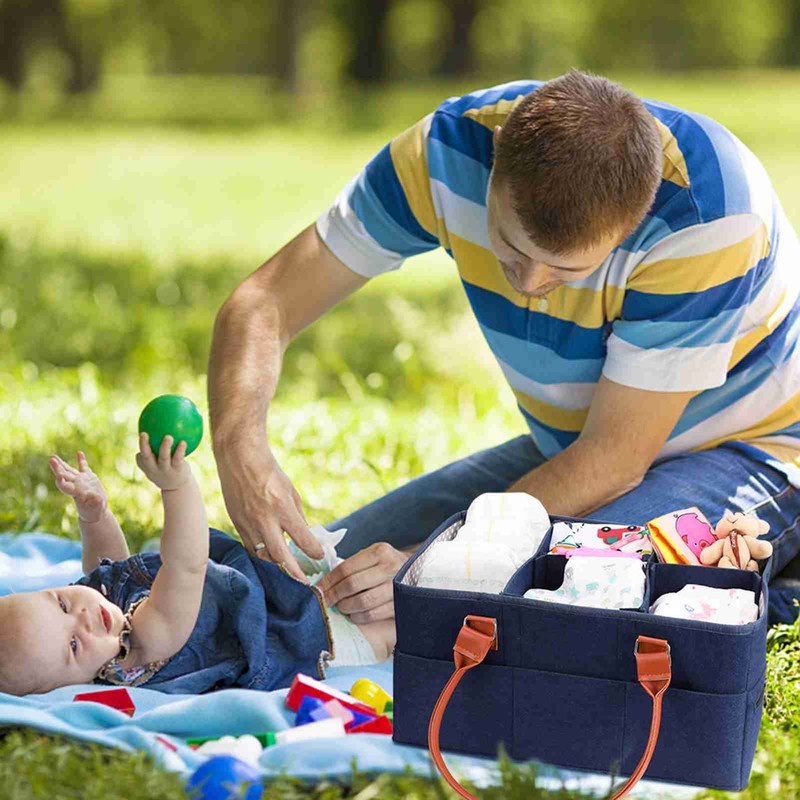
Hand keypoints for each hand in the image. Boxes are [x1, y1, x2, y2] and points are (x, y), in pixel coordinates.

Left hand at [49, 452, 108, 522]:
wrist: (96, 510)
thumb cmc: (95, 511)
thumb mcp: (97, 507)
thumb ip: (96, 502)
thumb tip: (97, 497)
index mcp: (76, 492)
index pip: (65, 486)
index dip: (61, 481)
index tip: (57, 476)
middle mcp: (76, 485)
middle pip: (64, 475)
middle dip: (57, 467)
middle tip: (51, 459)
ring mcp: (81, 480)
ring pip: (69, 470)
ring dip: (62, 463)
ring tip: (53, 456)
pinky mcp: (89, 478)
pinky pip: (84, 467)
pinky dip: (81, 460)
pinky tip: (79, 452)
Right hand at [136, 433, 191, 490]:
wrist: (178, 487)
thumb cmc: (167, 470)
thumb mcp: (159, 463)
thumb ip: (155, 449)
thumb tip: (157, 428)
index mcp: (148, 467)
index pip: (140, 459)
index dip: (140, 448)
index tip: (142, 435)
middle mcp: (155, 469)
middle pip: (147, 458)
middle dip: (144, 446)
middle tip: (144, 433)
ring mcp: (166, 470)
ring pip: (163, 458)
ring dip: (165, 447)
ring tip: (168, 437)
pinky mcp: (177, 470)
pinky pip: (178, 459)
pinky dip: (180, 450)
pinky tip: (183, 442)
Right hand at [215, 444, 322, 581]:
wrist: (239, 458)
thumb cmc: (269, 472)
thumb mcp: (291, 492)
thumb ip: (297, 516)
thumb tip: (305, 537)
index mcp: (281, 508)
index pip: (302, 538)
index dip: (314, 550)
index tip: (320, 556)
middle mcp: (264, 519)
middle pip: (279, 556)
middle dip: (293, 572)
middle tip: (304, 582)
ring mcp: (247, 523)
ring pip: (262, 555)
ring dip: (276, 565)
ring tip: (288, 572)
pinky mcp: (236, 524)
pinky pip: (250, 546)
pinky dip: (261, 554)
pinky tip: (269, 557)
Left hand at [316, 542, 407, 623]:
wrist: (420, 573)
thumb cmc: (387, 566)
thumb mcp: (373, 557)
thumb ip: (352, 565)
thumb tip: (322, 582)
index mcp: (379, 551)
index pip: (346, 568)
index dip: (328, 581)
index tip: (316, 590)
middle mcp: (390, 566)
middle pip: (352, 584)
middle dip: (333, 595)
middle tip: (324, 602)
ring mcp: (397, 586)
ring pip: (362, 601)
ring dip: (346, 607)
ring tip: (340, 607)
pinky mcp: (401, 603)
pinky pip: (373, 614)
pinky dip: (359, 617)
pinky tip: (354, 615)